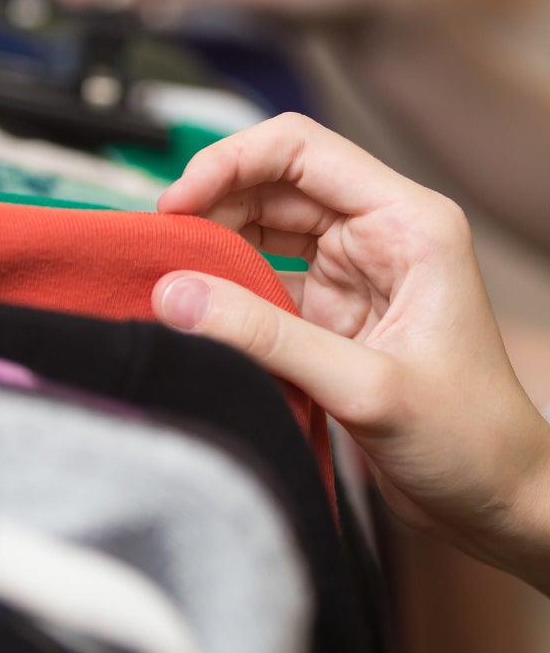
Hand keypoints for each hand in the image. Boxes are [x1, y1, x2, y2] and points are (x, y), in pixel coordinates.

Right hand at [148, 113, 549, 584]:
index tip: (175, 204)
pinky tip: (193, 306)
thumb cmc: (471, 440)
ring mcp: (353, 273)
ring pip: (260, 227)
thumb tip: (174, 293)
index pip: (302, 150)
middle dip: (209, 204)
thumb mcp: (365, 387)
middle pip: (272, 183)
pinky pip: (260, 279)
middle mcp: (381, 236)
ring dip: (211, 243)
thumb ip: (264, 337)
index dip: (230, 163)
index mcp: (410, 224)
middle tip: (156, 245)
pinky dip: (222, 288)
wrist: (496, 502)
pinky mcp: (330, 314)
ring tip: (166, 272)